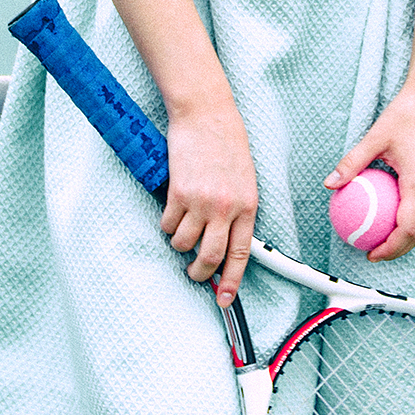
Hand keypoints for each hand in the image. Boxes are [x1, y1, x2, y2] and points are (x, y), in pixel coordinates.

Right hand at [161, 98, 257, 304]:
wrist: (206, 115)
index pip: (240, 253)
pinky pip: (168, 223)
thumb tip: (227, 238)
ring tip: (181, 230)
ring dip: (179, 243)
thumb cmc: (227, 143)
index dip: (232, 281)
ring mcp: (201, 201)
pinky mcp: (178, 193)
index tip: (226, 299)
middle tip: (193, 273)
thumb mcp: (245, 179)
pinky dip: (167, 223)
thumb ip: (238, 209)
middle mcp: (225, 207)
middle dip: (199, 272)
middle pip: (211, 256)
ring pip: (184, 243)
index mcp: (247, 205)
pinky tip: (172, 210)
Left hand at [324, 85, 414, 261]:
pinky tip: (392, 213)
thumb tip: (330, 183)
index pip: (407, 227)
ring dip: (407, 235)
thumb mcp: (375, 137)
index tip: (371, 253)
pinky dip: (413, 217)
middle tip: (374, 252)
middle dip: (399, 249)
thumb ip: (352, 162)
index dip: (390, 247)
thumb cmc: (406, 113)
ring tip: (382, 239)